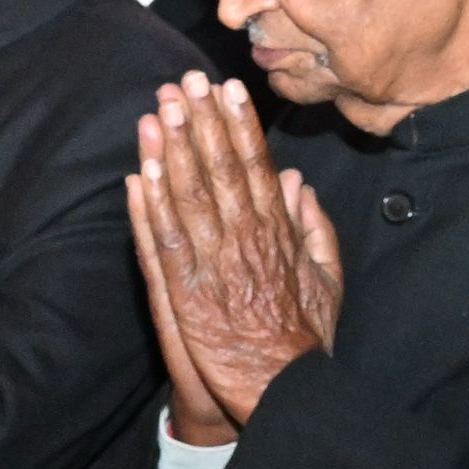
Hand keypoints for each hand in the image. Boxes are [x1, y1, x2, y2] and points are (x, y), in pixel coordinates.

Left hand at [126, 78, 338, 434]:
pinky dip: (152, 204)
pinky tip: (140, 172)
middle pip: (220, 168)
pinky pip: (165, 239)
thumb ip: (315, 227)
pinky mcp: (186, 291)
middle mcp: (246, 238)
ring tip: (160, 109)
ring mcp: (214, 263)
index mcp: (278, 231)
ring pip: (190, 195)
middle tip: (186, 80)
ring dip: (173, 150)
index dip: (240, 124)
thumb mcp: (328, 278)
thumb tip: (299, 182)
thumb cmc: (306, 337)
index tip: (227, 87)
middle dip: (202, 121)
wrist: (283, 388)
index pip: (257, 165)